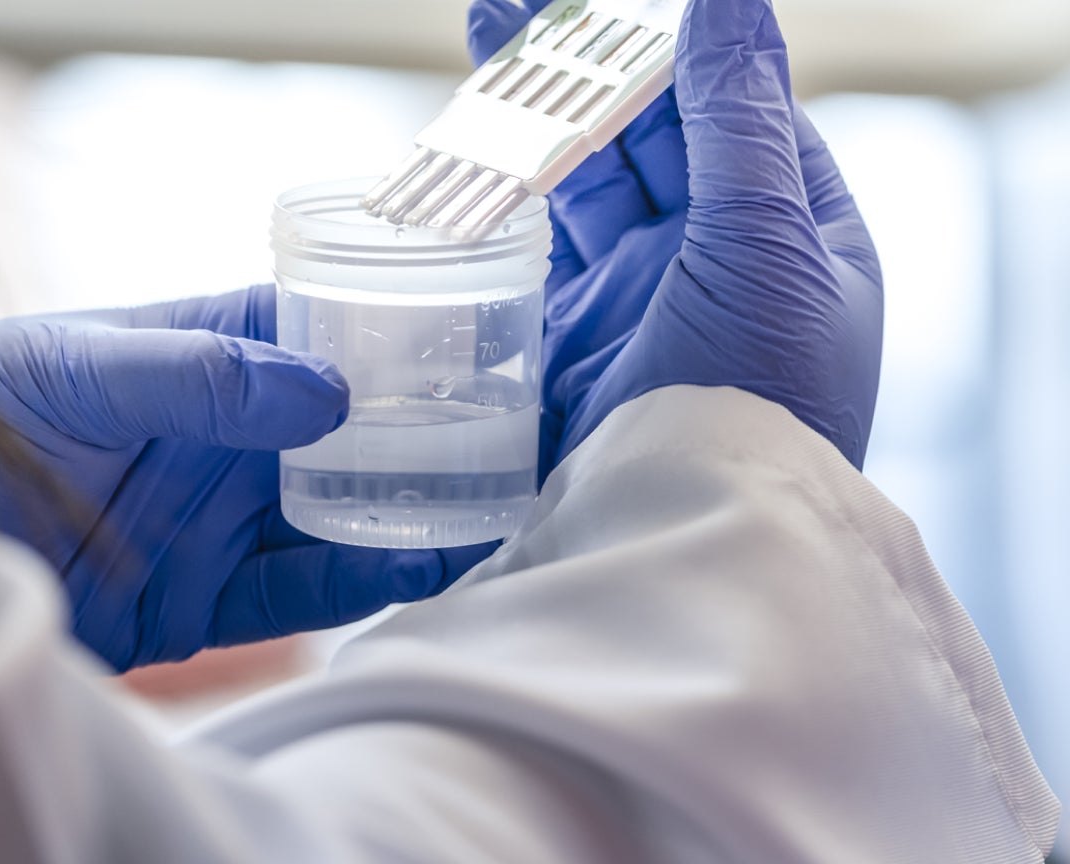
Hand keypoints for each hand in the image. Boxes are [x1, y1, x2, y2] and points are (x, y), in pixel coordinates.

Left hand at [0, 287, 491, 670]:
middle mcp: (228, 439)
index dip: (395, 334)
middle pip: (350, 433)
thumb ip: (201, 376)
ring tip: (496, 503)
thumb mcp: (83, 369)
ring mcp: (220, 518)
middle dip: (425, 431)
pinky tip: (424, 562)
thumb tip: (328, 390)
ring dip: (412, 510)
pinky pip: (301, 589)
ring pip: (340, 513)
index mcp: (204, 358)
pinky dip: (362, 580)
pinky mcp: (206, 598)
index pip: (321, 334)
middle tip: (514, 432)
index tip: (475, 339)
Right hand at [468, 0, 881, 469]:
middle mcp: (717, 260)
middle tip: (516, 8)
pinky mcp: (575, 337)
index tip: (606, 9)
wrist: (693, 524)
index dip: (673, 51)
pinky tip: (476, 152)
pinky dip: (508, 199)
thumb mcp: (768, 240)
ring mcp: (641, 298)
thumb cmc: (763, 391)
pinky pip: (539, 247)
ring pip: (585, 183)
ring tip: (484, 39)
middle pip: (648, 137)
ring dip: (539, 119)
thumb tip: (727, 0)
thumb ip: (738, 116)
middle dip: (587, 71)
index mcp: (791, 231)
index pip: (732, 109)